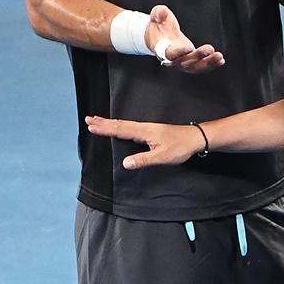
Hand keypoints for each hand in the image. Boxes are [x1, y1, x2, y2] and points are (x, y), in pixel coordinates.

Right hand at [84, 116, 205, 168]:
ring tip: (98, 121)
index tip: (91, 126)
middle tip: (88, 119)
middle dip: (103, 123)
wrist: (195, 138)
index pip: (120, 130)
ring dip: (110, 122)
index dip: (105, 129)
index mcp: (144, 132)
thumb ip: (143, 160)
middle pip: (119, 124)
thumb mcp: (162, 157)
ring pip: (124, 124)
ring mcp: (147, 128)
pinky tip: (118, 127)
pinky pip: (130, 126)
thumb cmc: (180, 147)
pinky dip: (120, 125)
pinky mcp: (151, 131)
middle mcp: (143, 127)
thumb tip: (125, 163)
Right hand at [146, 5, 224, 70]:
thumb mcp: (156, 16)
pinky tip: (221, 60)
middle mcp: (171, 60)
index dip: (178, 52)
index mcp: (161, 49)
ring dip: (208, 63)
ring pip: (195, 67)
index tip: (188, 48)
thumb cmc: (158, 25)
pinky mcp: (190, 62)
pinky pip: (201, 66)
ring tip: (219, 56)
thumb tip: (161, 13)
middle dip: (198, 57)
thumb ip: (158, 14)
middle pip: (185, 62)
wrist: (160, 36)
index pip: (169, 53)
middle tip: (209, 49)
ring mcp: (181, 63)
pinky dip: (211, 64)